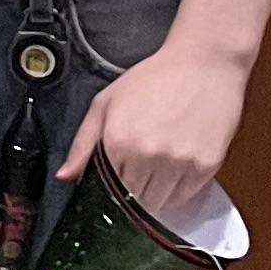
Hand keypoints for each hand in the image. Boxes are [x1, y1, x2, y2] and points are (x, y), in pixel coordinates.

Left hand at [60, 37, 249, 225]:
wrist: (202, 65)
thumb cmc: (154, 80)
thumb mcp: (105, 103)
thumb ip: (82, 144)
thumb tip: (65, 176)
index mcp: (119, 141)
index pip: (108, 191)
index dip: (109, 191)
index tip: (113, 184)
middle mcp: (149, 155)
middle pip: (134, 201)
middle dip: (130, 194)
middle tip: (136, 171)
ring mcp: (180, 163)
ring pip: (159, 204)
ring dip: (153, 195)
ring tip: (156, 166)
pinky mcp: (206, 167)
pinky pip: (185, 198)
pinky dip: (176, 191)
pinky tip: (173, 167)